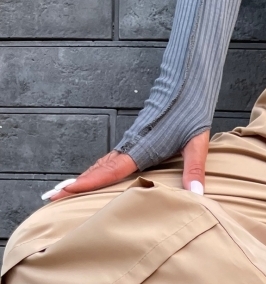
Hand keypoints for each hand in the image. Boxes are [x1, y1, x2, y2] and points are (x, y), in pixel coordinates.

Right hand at [45, 129, 210, 201]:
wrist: (186, 86)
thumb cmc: (191, 114)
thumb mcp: (197, 143)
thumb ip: (195, 169)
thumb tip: (196, 193)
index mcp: (141, 148)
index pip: (109, 170)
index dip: (88, 182)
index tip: (65, 191)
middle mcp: (130, 146)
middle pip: (96, 168)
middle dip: (73, 183)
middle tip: (50, 197)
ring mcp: (130, 143)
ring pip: (100, 164)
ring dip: (81, 178)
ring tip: (62, 191)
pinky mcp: (134, 141)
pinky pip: (110, 160)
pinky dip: (95, 171)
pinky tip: (91, 178)